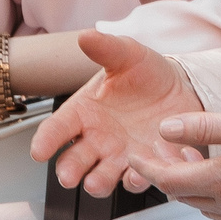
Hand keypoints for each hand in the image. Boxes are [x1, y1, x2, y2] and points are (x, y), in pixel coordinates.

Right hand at [30, 32, 201, 196]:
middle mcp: (97, 139)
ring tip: (97, 183)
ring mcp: (120, 155)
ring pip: (102, 177)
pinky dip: (138, 180)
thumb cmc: (146, 72)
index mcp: (84, 112)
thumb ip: (106, 48)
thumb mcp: (128, 55)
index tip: (38, 152)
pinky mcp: (147, 165)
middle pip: (74, 161)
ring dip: (99, 183)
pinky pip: (139, 178)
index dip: (46, 141)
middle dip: (69, 171)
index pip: (57, 128)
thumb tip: (85, 36)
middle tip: (68, 177)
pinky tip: (141, 176)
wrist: (183, 87)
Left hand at [138, 111, 220, 219]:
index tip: (134, 153)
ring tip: (193, 159)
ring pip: (206, 207)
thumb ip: (205, 127)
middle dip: (167, 174)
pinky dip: (217, 196)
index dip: (146, 167)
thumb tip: (165, 130)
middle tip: (164, 149)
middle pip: (184, 196)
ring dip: (192, 186)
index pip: (169, 181)